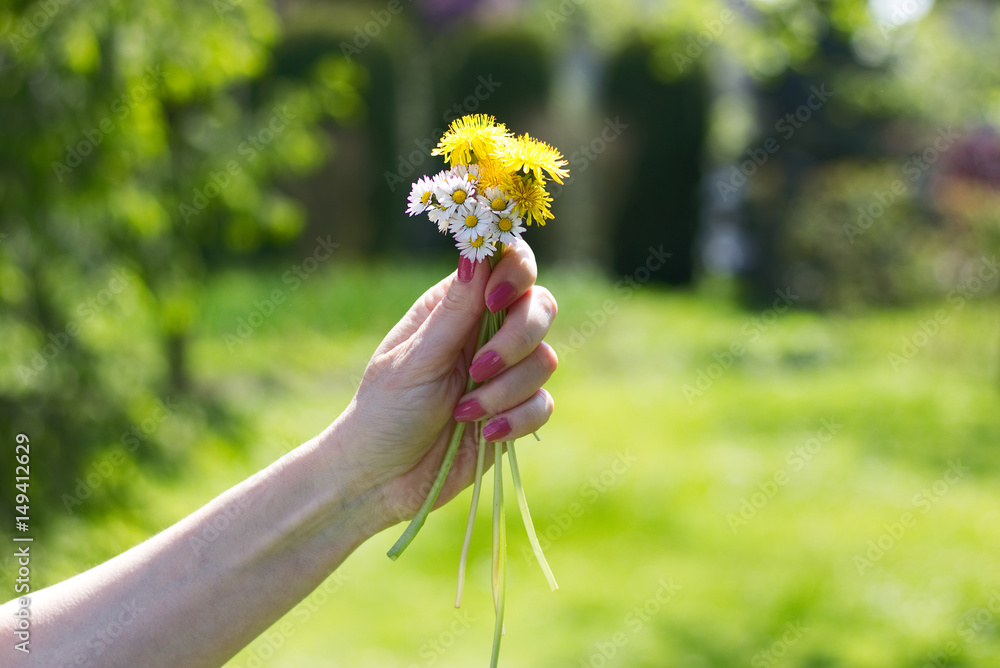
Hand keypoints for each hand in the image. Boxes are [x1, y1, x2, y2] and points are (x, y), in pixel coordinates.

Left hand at [336, 241, 557, 530]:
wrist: (383, 479)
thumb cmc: (385, 412)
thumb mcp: (416, 360)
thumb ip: (454, 311)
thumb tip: (476, 254)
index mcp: (456, 306)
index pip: (507, 264)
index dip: (514, 272)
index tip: (495, 301)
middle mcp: (486, 331)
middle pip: (540, 306)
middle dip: (517, 339)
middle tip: (478, 368)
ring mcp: (505, 372)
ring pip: (545, 360)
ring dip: (506, 390)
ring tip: (464, 412)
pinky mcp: (516, 411)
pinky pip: (543, 404)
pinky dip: (516, 419)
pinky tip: (484, 433)